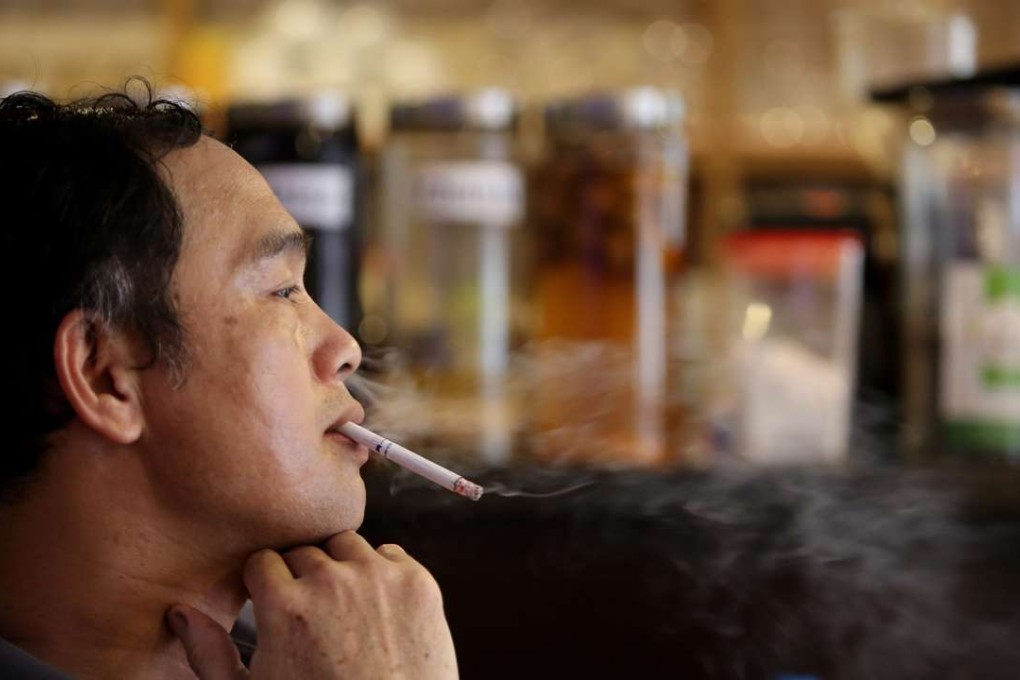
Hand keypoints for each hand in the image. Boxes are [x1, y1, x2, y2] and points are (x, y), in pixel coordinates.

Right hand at [167, 532, 457, 678]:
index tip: (272, 602)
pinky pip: (390, 555)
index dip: (265, 585)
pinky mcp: (418, 582)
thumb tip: (180, 612)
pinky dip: (382, 574)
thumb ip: (210, 654)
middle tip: (311, 615)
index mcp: (285, 605)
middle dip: (301, 577)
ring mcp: (378, 578)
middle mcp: (331, 581)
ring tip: (343, 609)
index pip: (262, 561)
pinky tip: (377, 610)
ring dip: (341, 568)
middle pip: (304, 552)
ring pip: (346, 546)